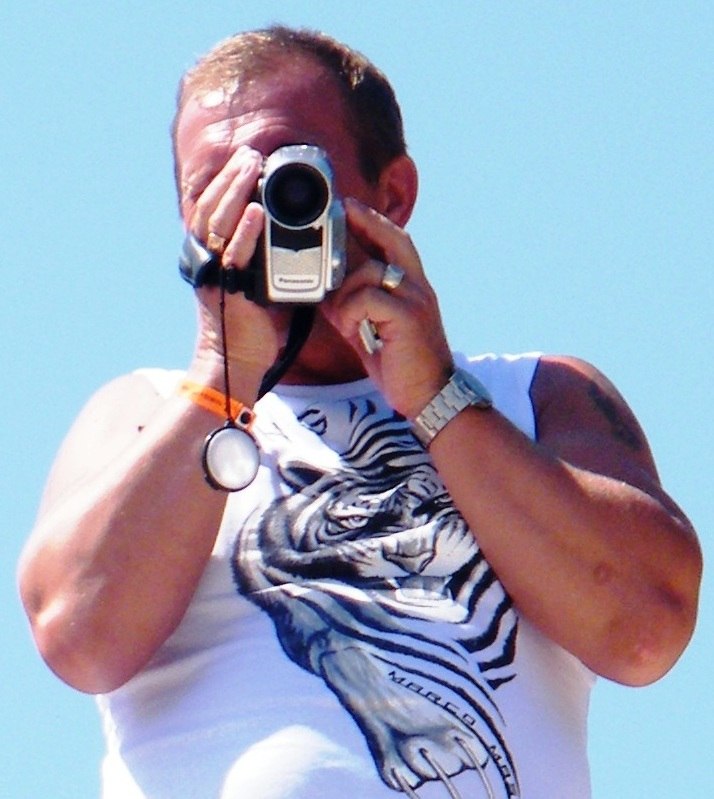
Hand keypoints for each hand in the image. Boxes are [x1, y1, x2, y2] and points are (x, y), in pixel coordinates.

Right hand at [184, 145, 290, 396]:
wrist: (235, 364)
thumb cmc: (250, 329)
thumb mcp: (257, 285)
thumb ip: (265, 259)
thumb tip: (292, 238)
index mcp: (211, 258)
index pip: (213, 211)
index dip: (226, 184)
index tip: (246, 162)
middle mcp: (207, 262)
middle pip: (211, 208)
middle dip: (230, 178)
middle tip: (249, 155)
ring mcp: (214, 274)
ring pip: (218, 224)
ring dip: (235, 192)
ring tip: (250, 167)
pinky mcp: (228, 291)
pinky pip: (235, 256)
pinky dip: (245, 232)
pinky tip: (255, 211)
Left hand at [322, 198, 453, 417]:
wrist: (430, 396)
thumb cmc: (403, 367)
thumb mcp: (375, 332)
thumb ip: (357, 310)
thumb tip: (328, 296)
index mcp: (413, 289)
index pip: (397, 243)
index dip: (375, 223)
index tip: (351, 208)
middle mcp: (418, 288)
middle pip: (395, 240)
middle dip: (367, 222)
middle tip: (343, 211)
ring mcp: (415, 300)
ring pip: (370, 273)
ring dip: (345, 294)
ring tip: (343, 322)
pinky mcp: (407, 317)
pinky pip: (366, 299)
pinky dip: (349, 313)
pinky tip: (350, 331)